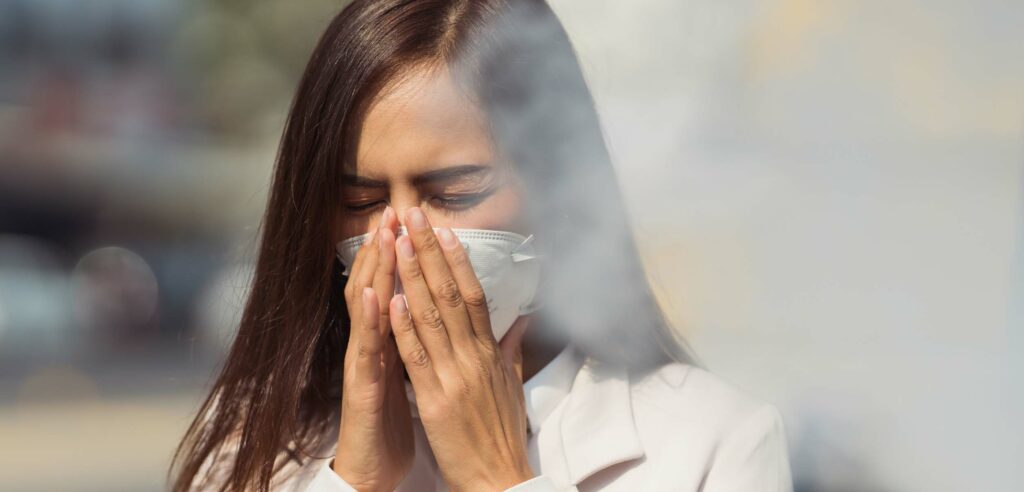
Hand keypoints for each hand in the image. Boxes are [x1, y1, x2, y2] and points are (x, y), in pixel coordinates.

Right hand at [334, 206, 413, 490]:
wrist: (374, 467)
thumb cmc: (395, 423)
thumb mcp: (417, 377)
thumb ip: (427, 345)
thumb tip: (444, 321)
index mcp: (396, 341)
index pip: (401, 288)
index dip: (409, 256)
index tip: (420, 222)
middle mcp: (376, 345)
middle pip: (380, 288)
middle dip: (387, 250)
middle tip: (394, 211)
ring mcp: (364, 362)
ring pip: (368, 309)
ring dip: (373, 271)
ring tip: (380, 236)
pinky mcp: (360, 386)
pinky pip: (365, 349)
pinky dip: (369, 320)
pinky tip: (372, 294)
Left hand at [387, 206, 534, 490]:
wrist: (500, 479)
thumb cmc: (502, 436)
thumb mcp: (512, 386)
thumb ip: (510, 350)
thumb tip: (518, 321)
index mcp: (491, 353)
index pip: (473, 296)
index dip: (458, 260)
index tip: (445, 230)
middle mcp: (475, 357)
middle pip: (451, 294)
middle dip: (430, 252)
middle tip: (415, 216)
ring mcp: (456, 376)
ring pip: (432, 317)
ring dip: (413, 276)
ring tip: (400, 241)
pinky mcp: (436, 399)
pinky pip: (418, 356)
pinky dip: (405, 326)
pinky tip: (394, 298)